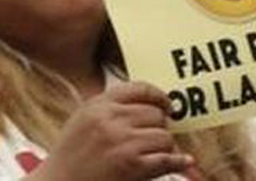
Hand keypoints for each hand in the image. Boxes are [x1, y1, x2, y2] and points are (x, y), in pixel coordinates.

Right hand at [38, 83, 192, 180]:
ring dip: (164, 147)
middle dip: (159, 128)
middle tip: (154, 139)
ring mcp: (122, 142)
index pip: (139, 89)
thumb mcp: (83, 121)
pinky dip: (178, 162)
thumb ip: (109, 109)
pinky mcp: (133, 165)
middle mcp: (110, 120)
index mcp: (97, 105)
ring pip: (165, 137)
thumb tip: (148, 106)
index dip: (159, 96)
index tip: (167, 106)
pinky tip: (183, 162)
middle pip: (156, 114)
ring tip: (154, 154)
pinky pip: (168, 159)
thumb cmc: (72, 156)